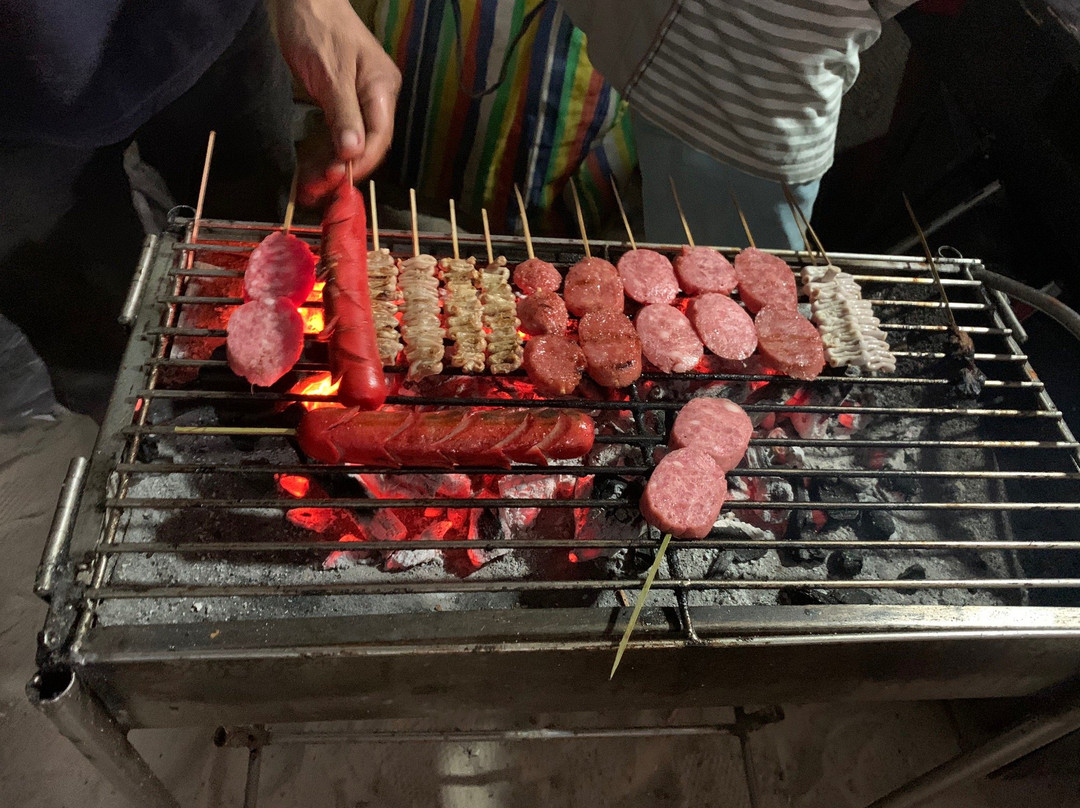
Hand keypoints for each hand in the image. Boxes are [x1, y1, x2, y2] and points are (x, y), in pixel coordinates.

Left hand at [270, 0, 400, 194]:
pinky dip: (325, 150)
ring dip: (333, 164)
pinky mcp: (340, 100)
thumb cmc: (317, 27)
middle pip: (368, 143)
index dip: (361, 162)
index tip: (338, 180)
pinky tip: (312, 166)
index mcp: (382, 88)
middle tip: (320, 189)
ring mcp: (359, 98)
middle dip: (346, 168)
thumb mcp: (330, 73)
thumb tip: (354, 153)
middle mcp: (376, 96)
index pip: (379, 137)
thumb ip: (344, 114)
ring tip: (311, 185)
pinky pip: (338, 132)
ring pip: (351, 141)